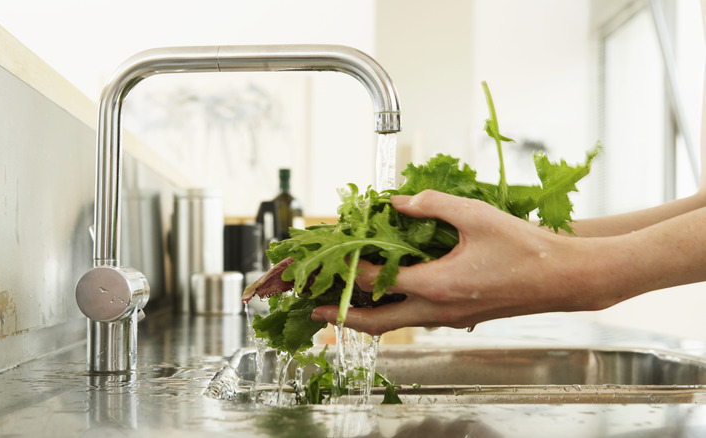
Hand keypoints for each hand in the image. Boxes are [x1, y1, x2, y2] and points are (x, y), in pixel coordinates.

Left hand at [311, 190, 619, 334]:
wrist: (565, 278)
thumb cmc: (526, 247)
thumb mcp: (475, 215)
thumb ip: (430, 204)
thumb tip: (395, 200)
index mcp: (437, 285)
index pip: (376, 281)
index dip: (348, 268)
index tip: (328, 257)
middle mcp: (437, 310)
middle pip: (375, 323)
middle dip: (341, 317)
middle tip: (314, 310)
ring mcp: (448, 319)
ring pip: (394, 325)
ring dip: (365, 315)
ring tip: (343, 302)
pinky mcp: (459, 318)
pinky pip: (414, 319)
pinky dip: (391, 312)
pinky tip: (387, 293)